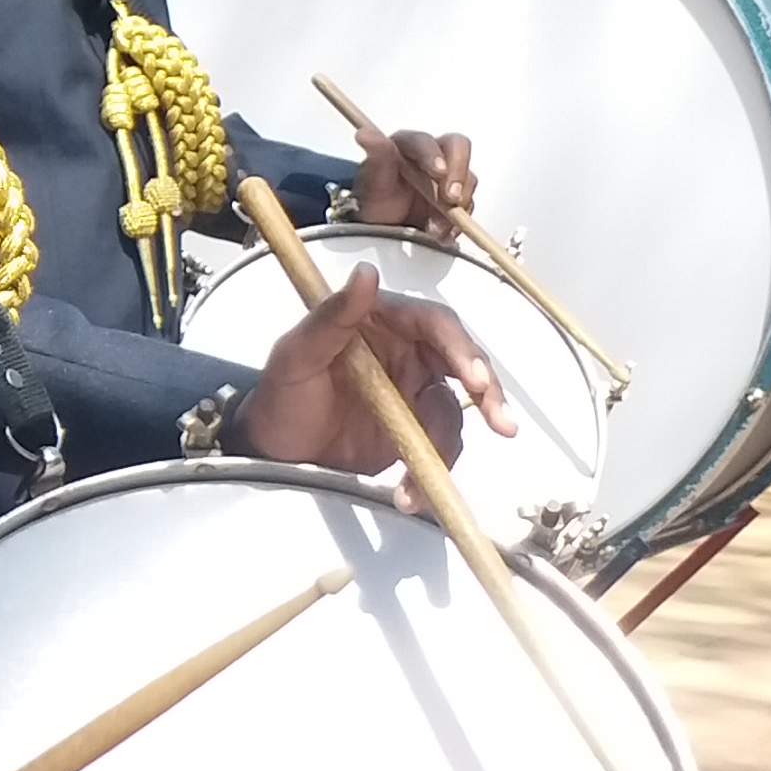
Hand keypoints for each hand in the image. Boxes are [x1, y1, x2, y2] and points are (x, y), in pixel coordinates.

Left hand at [237, 263, 517, 474]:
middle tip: (500, 423)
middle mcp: (405, 354)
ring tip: (418, 485)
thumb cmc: (278, 395)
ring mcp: (411, 395)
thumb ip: (332, 318)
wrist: (270, 451)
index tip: (475, 379)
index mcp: (381, 323)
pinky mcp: (412, 433)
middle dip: (487, 395)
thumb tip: (365, 274)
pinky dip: (431, 472)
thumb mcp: (296, 355)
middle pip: (463, 366)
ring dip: (447, 448)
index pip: (435, 325)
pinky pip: (437, 447)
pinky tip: (411, 495)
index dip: (461, 348)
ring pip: (452, 414)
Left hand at [357, 128, 476, 241]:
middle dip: (458, 174)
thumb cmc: (375, 199)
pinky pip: (468, 206)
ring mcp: (448, 177)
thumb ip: (375, 157)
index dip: (434, 155)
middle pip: (458, 149)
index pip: (426, 141)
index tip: (438, 173)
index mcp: (409, 145)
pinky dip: (459, 222)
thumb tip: (364, 133)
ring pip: (467, 180)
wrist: (382, 228)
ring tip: (437, 228)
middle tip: (452, 198)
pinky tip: (442, 234)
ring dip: (458, 204)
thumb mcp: (372, 181)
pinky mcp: (457, 199)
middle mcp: (433, 155)